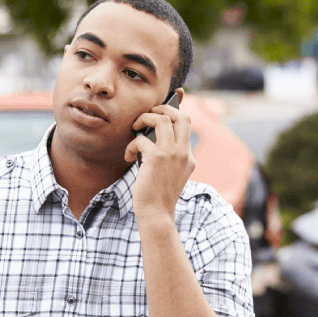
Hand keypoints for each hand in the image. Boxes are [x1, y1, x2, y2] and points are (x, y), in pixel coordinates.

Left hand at [125, 98, 194, 222]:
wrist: (157, 213)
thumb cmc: (158, 195)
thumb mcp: (170, 174)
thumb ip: (168, 156)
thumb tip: (151, 136)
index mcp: (188, 156)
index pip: (186, 124)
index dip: (176, 110)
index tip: (165, 103)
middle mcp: (184, 152)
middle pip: (181, 116)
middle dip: (162, 109)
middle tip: (147, 115)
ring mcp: (172, 154)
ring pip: (161, 120)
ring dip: (144, 119)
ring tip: (135, 128)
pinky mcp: (156, 158)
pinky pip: (141, 139)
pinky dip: (131, 145)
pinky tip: (128, 156)